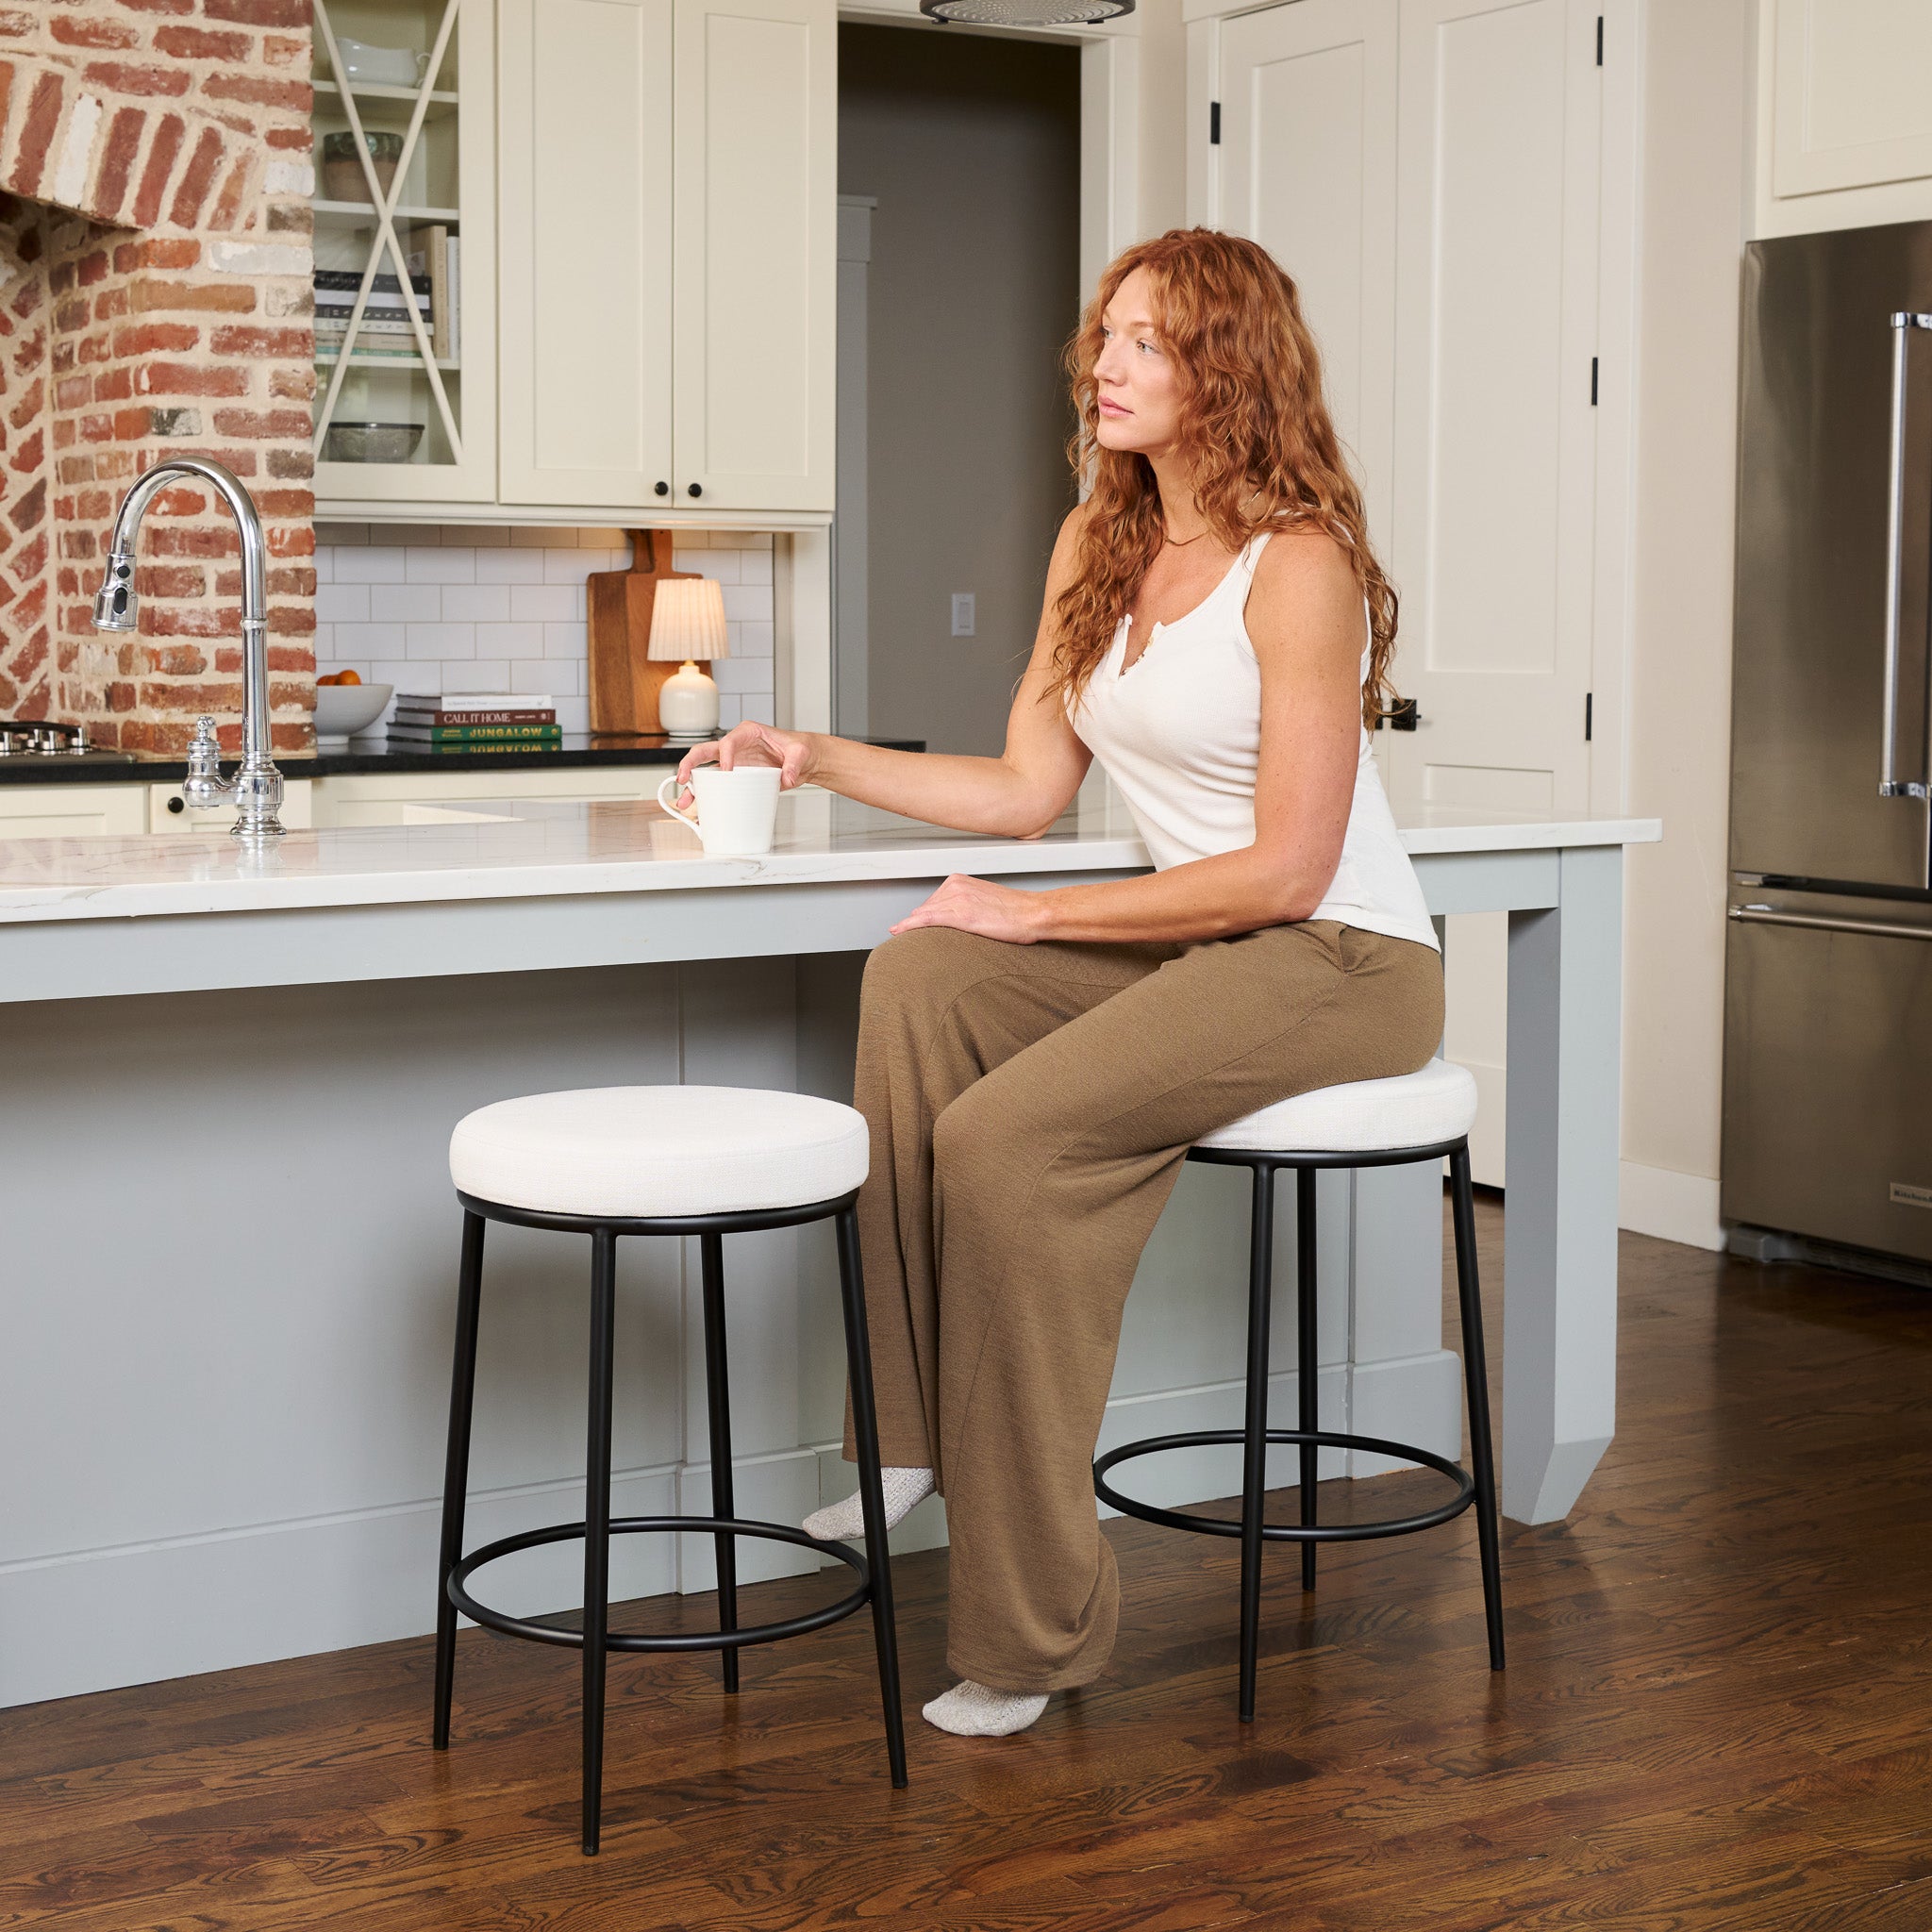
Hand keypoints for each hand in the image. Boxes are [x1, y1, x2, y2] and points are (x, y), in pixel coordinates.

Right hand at [671, 721, 816, 810]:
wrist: (803, 761)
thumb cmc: (798, 749)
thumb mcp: (800, 752)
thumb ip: (794, 763)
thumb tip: (787, 777)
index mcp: (748, 733)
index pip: (728, 741)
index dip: (724, 756)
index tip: (726, 771)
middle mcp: (736, 747)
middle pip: (705, 751)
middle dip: (690, 764)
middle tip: (682, 778)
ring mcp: (733, 763)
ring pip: (706, 771)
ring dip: (693, 786)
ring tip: (684, 801)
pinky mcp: (736, 778)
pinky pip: (716, 786)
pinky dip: (707, 797)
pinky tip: (701, 810)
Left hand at [889, 873, 1048, 942]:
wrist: (1033, 913)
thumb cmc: (1016, 912)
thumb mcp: (985, 902)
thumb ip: (966, 906)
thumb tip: (951, 921)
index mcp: (961, 881)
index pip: (932, 901)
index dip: (922, 916)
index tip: (908, 925)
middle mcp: (956, 886)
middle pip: (925, 908)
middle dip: (915, 922)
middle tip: (901, 934)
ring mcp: (957, 899)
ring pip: (923, 914)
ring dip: (909, 926)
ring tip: (897, 934)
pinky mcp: (961, 914)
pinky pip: (928, 919)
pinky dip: (910, 926)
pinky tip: (899, 931)